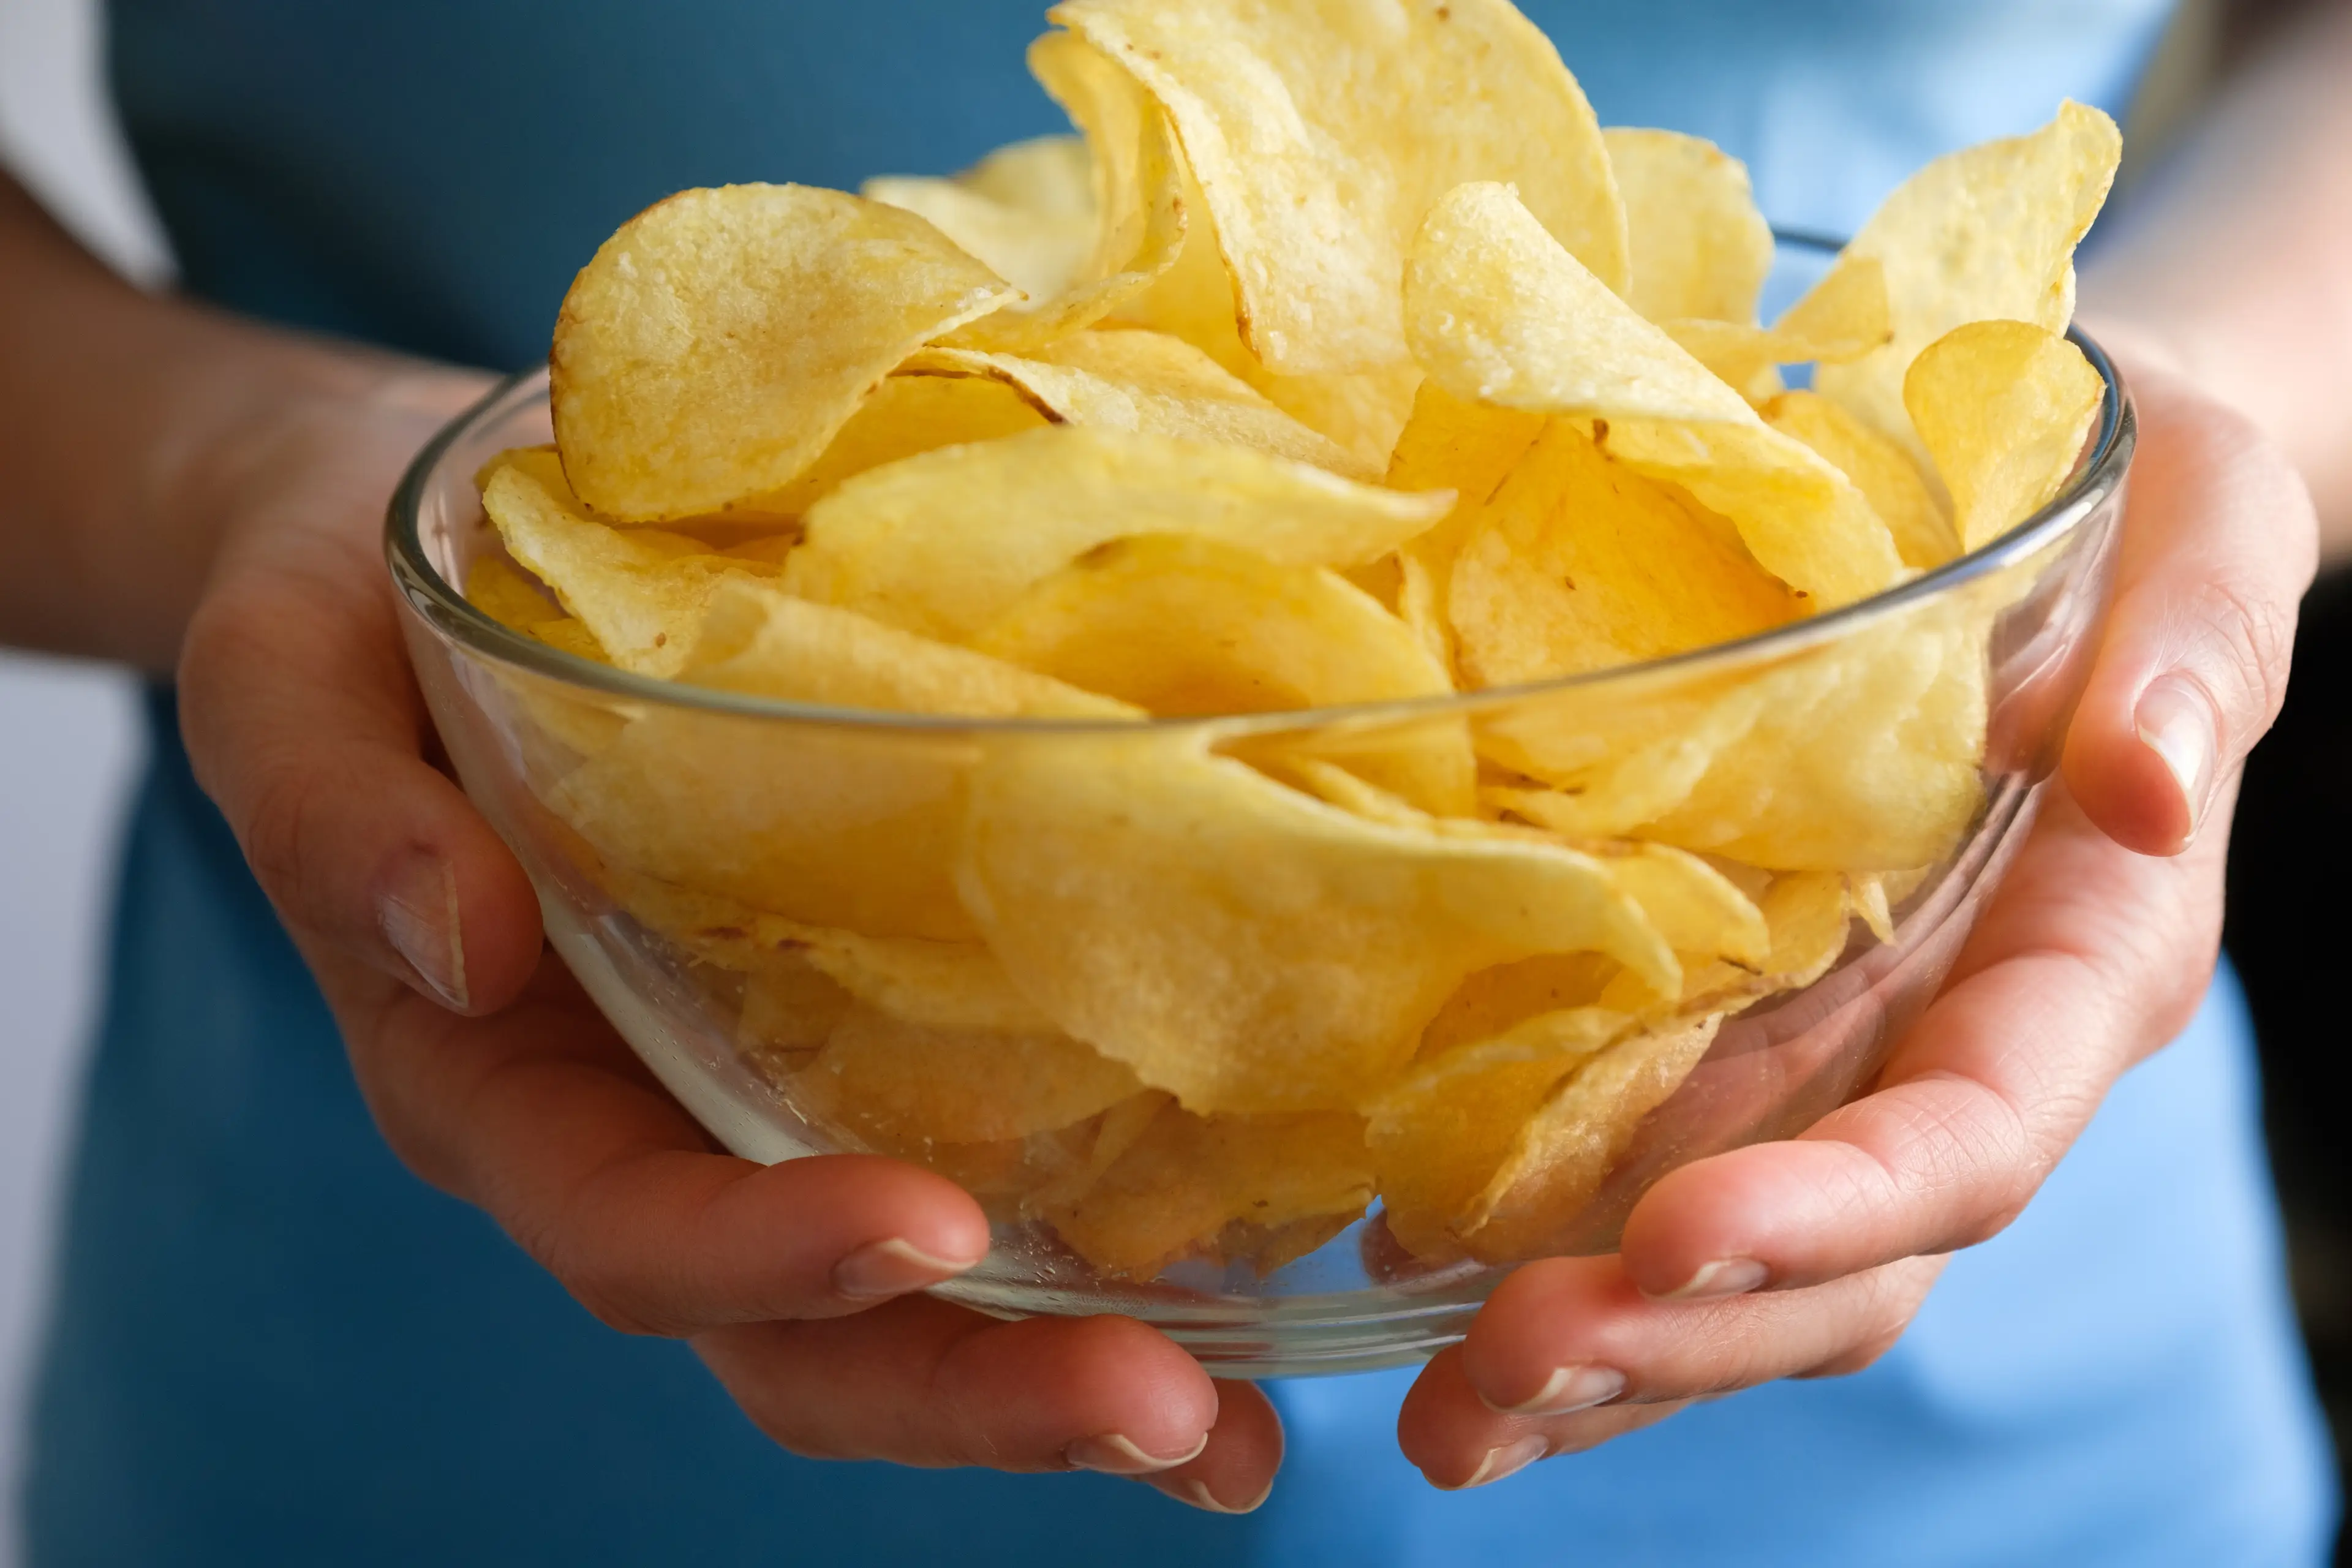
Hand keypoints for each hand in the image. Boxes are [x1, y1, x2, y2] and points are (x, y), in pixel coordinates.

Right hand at [171, 366, 1280, 1513]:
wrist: (442, 550)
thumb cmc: (358, 607)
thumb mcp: (287, 672)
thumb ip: (336, 813)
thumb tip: (457, 936)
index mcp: (503, 1081)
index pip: (627, 1226)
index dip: (765, 1257)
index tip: (924, 1229)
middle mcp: (650, 1124)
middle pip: (798, 1336)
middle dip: (974, 1394)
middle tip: (1173, 1420)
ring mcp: (767, 1091)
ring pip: (912, 1298)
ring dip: (1073, 1365)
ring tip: (1243, 1426)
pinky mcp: (867, 1019)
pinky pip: (991, 1155)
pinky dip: (1117, 1236)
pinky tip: (1264, 1261)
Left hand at [1395, 347, 2315, 1488]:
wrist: (2080, 492)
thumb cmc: (2148, 501)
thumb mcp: (2198, 544)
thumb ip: (2187, 664)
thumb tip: (2142, 783)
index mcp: (2081, 969)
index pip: (1967, 1142)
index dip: (1828, 1211)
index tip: (1668, 1243)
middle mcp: (1953, 1043)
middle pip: (1834, 1261)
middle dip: (1671, 1339)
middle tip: (1482, 1396)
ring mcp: (1842, 1045)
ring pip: (1729, 1249)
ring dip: (1591, 1344)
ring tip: (1441, 1416)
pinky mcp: (1748, 1011)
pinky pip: (1651, 1155)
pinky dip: (1542, 1231)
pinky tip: (1410, 1272)